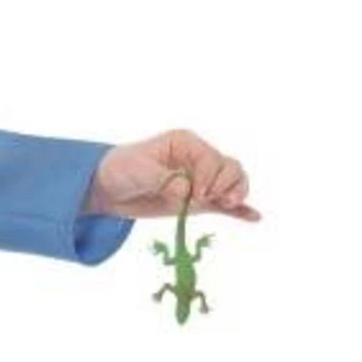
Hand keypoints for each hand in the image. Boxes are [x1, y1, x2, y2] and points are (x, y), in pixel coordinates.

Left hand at [88, 130, 260, 221]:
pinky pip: (224, 205)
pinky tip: (254, 217)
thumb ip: (166, 181)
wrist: (108, 188)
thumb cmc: (121, 170)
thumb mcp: (140, 171)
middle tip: (208, 199)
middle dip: (226, 184)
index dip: (208, 177)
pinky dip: (239, 210)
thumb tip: (187, 194)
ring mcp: (201, 180)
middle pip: (229, 167)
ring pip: (232, 183)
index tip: (196, 194)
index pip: (211, 158)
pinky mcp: (198, 201)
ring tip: (227, 204)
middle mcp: (198, 159)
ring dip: (236, 193)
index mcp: (186, 144)